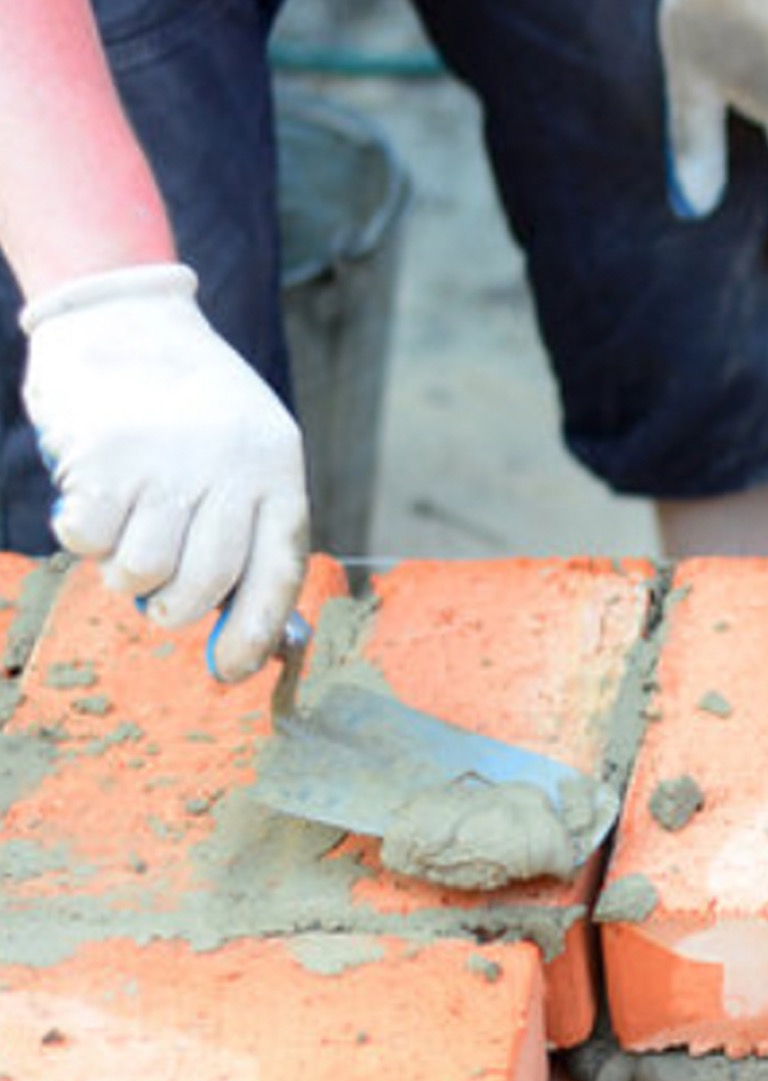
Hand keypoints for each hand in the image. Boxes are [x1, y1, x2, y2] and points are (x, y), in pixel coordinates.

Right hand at [21, 263, 309, 682]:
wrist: (127, 315)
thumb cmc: (190, 406)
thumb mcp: (246, 452)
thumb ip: (246, 532)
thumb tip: (248, 641)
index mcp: (278, 469)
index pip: (278, 570)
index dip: (255, 632)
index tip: (229, 671)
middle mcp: (232, 466)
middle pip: (207, 583)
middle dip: (175, 610)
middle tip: (158, 599)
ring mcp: (170, 459)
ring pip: (144, 572)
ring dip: (126, 574)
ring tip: (127, 535)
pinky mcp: (107, 453)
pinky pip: (89, 541)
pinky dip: (82, 538)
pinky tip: (91, 501)